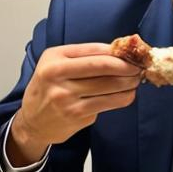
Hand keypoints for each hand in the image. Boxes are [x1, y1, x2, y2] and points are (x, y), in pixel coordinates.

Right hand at [8, 43, 141, 164]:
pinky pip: (109, 103)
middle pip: (104, 66)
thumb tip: (121, 53)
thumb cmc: (50, 89)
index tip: (134, 54)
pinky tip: (129, 94)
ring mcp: (66, 96)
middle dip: (128, 67)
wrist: (33, 121)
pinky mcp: (77, 113)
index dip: (119, 52)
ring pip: (110, 85)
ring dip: (129, 82)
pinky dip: (124, 97)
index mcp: (54, 57)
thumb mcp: (58, 65)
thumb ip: (85, 58)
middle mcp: (57, 74)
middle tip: (139, 68)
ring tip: (136, 80)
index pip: (94, 50)